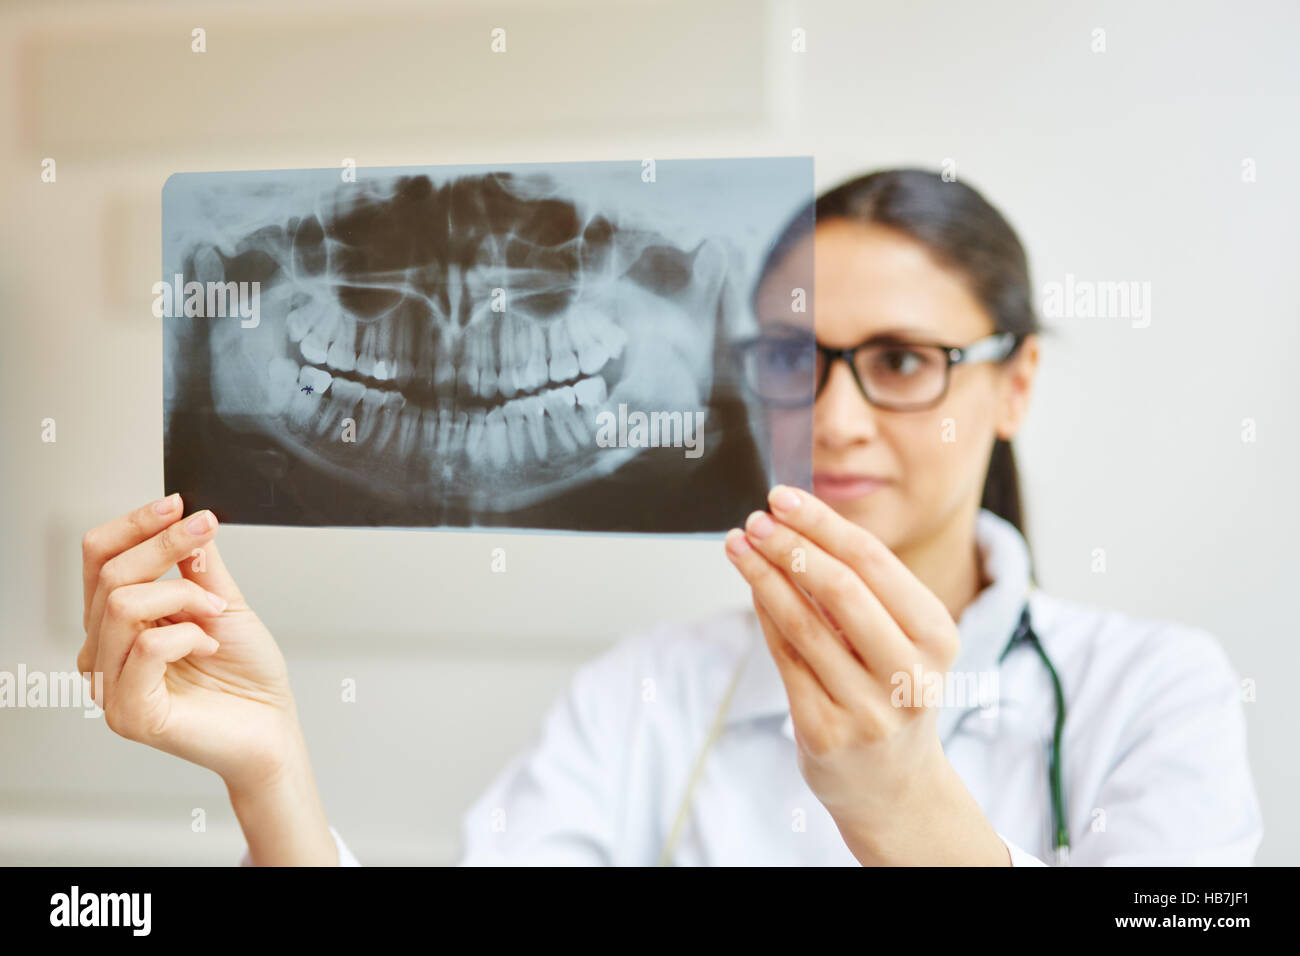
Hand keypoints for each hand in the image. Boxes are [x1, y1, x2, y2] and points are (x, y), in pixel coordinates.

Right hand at [78, 495, 299, 793]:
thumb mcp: (224, 602)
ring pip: (122, 604)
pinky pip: (146, 648)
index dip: (134, 524)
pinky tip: (207, 647)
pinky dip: (187, 635)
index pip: (99, 559)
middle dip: (164, 546)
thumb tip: (182, 519)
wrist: (272, 726)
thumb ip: (198, 565)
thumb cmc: (247, 675)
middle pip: (107, 574)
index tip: (177, 504)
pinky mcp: (130, 712)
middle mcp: (106, 650)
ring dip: (183, 595)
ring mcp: (110, 684)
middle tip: (205, 533)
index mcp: (119, 622)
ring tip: (216, 614)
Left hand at [723, 485, 1009, 864]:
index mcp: (937, 638)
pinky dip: (765, 614)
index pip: (874, 563)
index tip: (783, 497)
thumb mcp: (904, 641)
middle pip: (841, 590)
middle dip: (791, 546)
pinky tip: (751, 585)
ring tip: (738, 544)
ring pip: (805, 624)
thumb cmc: (892, 693)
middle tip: (756, 519)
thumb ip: (865, 589)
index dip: (822, 524)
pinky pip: (786, 658)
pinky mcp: (825, 732)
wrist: (894, 787)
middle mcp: (909, 675)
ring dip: (764, 576)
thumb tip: (799, 522)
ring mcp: (868, 709)